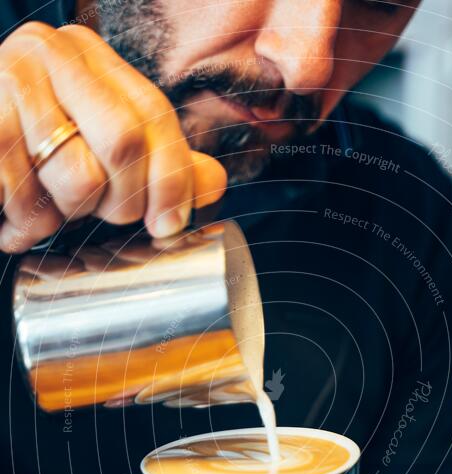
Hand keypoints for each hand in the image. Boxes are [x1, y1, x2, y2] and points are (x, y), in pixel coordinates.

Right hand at [0, 22, 226, 252]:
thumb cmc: (34, 152)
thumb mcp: (98, 151)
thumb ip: (158, 164)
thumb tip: (214, 184)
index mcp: (92, 58)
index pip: (155, 115)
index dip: (172, 178)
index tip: (170, 224)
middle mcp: (53, 54)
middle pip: (125, 142)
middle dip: (121, 200)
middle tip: (97, 215)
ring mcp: (13, 79)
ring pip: (78, 176)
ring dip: (66, 215)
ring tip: (46, 209)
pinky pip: (28, 193)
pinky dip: (25, 222)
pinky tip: (14, 218)